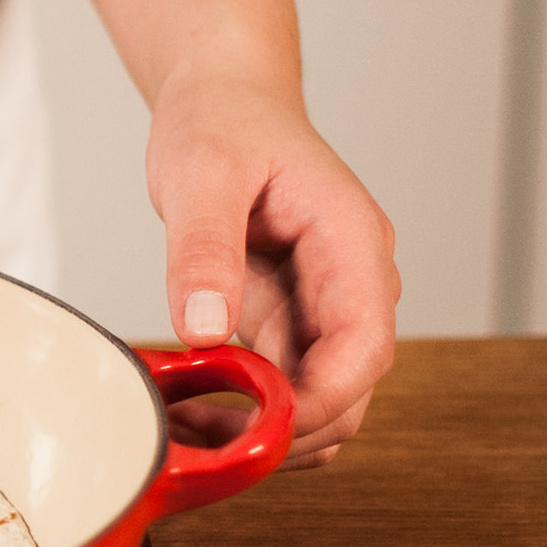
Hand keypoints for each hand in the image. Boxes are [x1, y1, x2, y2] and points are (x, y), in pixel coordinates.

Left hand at [147, 80, 399, 468]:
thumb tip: (204, 329)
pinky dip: (242, 411)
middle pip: (348, 389)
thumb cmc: (222, 124)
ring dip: (261, 428)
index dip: (322, 398)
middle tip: (202, 443)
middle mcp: (349, 284)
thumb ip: (203, 249)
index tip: (260, 427)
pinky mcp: (286, 321)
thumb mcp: (201, 174)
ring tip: (182, 427)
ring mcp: (321, 307)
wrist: (223, 104)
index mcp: (351, 244)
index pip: (365, 345)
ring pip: (317, 399)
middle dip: (286, 428)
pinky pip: (280, 385)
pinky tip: (185, 409)